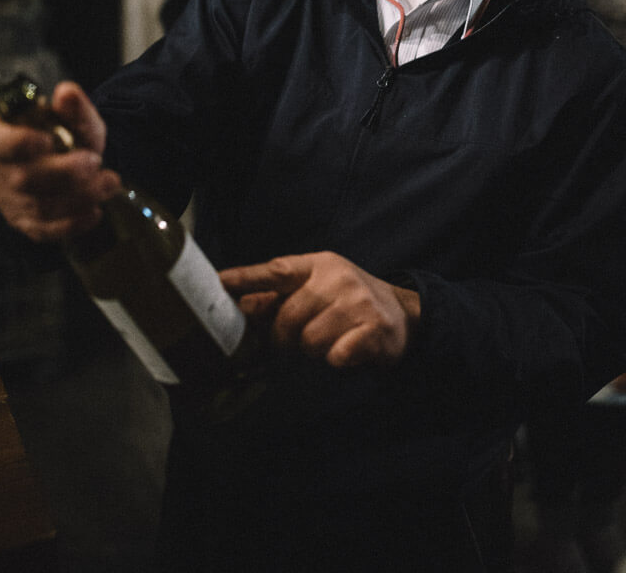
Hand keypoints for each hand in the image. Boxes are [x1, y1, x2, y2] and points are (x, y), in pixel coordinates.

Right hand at [0, 81, 120, 241]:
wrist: (80, 161)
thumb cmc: (68, 135)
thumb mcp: (77, 117)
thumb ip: (74, 106)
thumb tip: (67, 92)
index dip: (15, 144)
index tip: (48, 141)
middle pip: (22, 178)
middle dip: (64, 173)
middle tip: (96, 161)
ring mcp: (8, 200)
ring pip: (39, 207)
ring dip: (80, 196)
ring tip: (110, 182)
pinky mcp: (25, 223)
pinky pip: (46, 230)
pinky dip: (74, 223)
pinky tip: (96, 211)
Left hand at [220, 251, 419, 367]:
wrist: (403, 314)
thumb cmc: (350, 300)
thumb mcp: (318, 288)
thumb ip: (282, 295)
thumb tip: (243, 305)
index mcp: (320, 265)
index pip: (278, 270)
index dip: (248, 277)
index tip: (222, 282)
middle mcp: (339, 279)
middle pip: (289, 315)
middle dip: (284, 337)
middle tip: (292, 342)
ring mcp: (358, 303)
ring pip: (309, 340)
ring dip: (313, 349)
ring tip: (328, 341)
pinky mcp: (373, 330)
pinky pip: (335, 356)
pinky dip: (335, 359)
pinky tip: (346, 350)